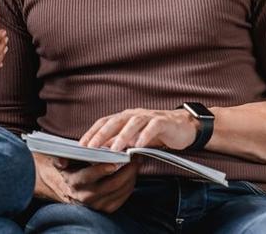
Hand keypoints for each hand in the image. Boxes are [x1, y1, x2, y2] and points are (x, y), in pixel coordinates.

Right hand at [33, 152, 139, 212]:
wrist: (66, 188)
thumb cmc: (68, 169)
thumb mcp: (61, 160)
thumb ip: (61, 158)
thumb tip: (61, 161)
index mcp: (74, 182)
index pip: (89, 176)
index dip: (103, 169)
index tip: (115, 161)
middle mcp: (85, 196)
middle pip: (111, 184)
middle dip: (126, 171)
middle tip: (134, 158)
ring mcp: (97, 205)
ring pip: (120, 191)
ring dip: (131, 176)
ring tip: (136, 163)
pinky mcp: (106, 209)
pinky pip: (123, 197)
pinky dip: (130, 185)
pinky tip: (132, 174)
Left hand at [80, 108, 199, 151]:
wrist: (183, 127)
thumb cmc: (156, 133)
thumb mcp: (135, 139)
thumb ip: (119, 142)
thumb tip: (101, 152)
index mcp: (125, 117)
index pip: (104, 122)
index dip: (92, 132)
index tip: (81, 145)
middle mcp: (134, 114)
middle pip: (114, 121)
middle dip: (101, 134)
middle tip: (91, 147)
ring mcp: (148, 116)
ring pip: (132, 123)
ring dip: (122, 136)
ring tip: (114, 149)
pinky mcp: (163, 122)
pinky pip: (152, 127)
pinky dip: (144, 135)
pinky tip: (139, 145)